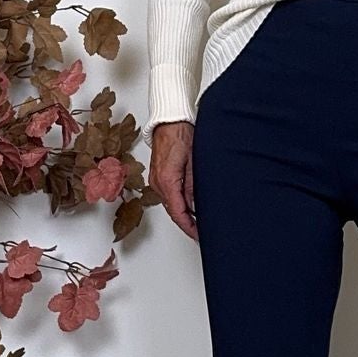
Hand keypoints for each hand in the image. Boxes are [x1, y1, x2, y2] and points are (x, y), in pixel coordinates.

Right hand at [152, 118, 197, 239]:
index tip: (198, 235)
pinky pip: (167, 195)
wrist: (169, 121)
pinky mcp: (157, 176)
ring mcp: (155, 180)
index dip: (189, 227)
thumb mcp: (194, 163)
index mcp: (167, 181)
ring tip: (198, 220)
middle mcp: (158, 183)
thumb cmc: (181, 135)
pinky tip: (188, 205)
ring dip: (182, 213)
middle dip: (187, 223)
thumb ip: (194, 187)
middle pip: (173, 211)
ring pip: (170, 204)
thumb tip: (196, 206)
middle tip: (201, 231)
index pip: (178, 212)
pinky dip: (177, 203)